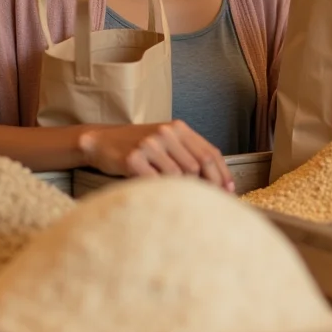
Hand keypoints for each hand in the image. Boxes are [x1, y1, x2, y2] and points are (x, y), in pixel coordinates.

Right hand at [78, 120, 234, 192]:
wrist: (102, 142)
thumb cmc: (139, 146)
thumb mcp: (165, 141)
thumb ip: (188, 153)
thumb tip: (217, 181)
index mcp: (177, 127)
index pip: (209, 152)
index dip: (222, 174)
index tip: (229, 191)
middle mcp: (165, 133)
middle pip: (198, 166)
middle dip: (207, 187)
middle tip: (210, 204)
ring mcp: (149, 144)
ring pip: (179, 176)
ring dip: (180, 190)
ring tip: (176, 197)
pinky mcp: (133, 158)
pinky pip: (156, 182)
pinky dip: (160, 191)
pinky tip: (158, 194)